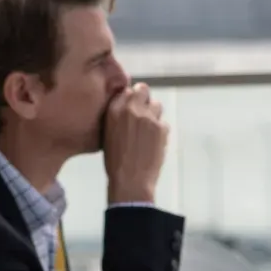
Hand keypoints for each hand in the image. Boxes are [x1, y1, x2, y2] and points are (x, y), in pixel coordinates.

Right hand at [102, 81, 167, 203]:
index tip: (131, 106)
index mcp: (113, 111)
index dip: (130, 98)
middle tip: (143, 112)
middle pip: (143, 90)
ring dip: (153, 113)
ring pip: (157, 104)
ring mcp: (148, 117)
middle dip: (143, 98)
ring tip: (148, 129)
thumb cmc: (115, 162)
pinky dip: (160, 130)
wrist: (131, 181)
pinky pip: (164, 122)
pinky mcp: (162, 128)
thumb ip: (117, 117)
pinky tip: (153, 142)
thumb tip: (126, 108)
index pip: (126, 90)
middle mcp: (131, 109)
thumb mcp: (107, 134)